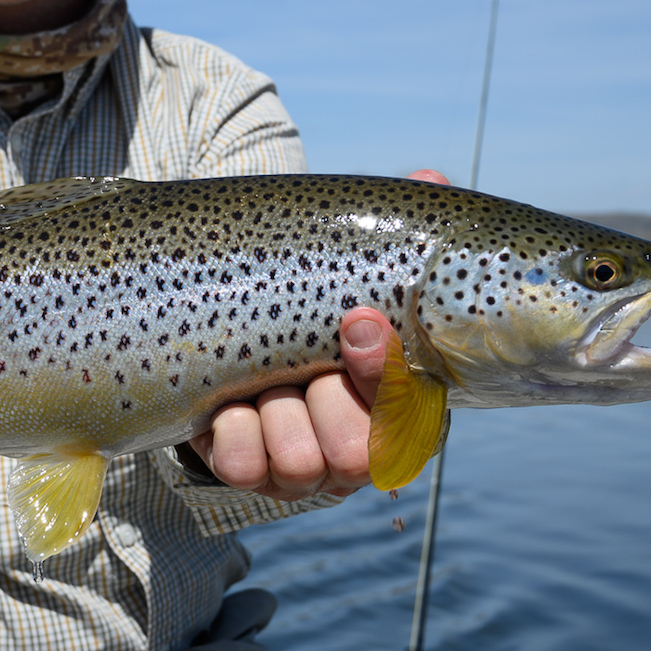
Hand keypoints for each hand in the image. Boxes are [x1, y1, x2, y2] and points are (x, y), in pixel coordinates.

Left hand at [186, 166, 450, 499]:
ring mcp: (301, 467)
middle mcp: (357, 448)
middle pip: (357, 453)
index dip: (383, 371)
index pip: (411, 411)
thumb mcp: (343, 261)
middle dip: (322, 400)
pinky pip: (240, 467)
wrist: (220, 324)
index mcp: (398, 401)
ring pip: (298, 461)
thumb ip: (389, 229)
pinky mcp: (246, 473)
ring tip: (260, 381)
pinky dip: (230, 430)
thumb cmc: (303, 294)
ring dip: (273, 411)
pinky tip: (226, 404)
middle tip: (301, 365)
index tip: (357, 322)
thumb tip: (430, 178)